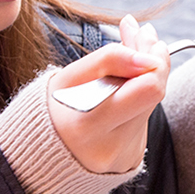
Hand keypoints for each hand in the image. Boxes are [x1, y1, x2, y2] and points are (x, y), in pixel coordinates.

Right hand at [47, 14, 169, 173]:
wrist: (40, 152)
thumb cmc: (51, 109)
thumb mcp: (67, 78)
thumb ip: (109, 60)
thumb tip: (147, 54)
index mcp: (87, 126)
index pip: (147, 89)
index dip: (152, 58)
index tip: (141, 36)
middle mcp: (110, 147)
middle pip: (155, 94)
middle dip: (154, 59)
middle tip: (144, 35)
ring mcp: (123, 155)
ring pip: (152, 104)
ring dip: (147, 75)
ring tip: (134, 53)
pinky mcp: (131, 158)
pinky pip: (144, 119)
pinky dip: (139, 97)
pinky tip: (126, 83)